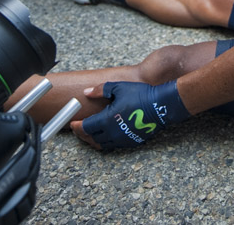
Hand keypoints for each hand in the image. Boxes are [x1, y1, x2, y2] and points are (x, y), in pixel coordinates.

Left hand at [73, 80, 188, 149]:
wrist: (160, 106)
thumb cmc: (140, 95)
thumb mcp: (118, 87)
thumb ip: (99, 90)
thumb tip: (86, 92)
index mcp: (107, 120)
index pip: (86, 127)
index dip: (77, 126)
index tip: (72, 123)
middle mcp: (113, 133)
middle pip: (91, 138)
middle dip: (82, 134)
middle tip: (78, 129)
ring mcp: (122, 139)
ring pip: (102, 144)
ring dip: (93, 139)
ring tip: (89, 133)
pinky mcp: (131, 142)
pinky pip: (113, 145)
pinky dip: (105, 141)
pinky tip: (105, 134)